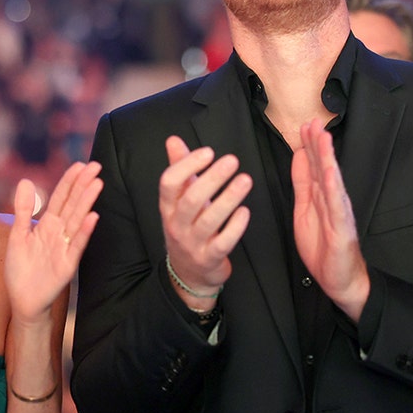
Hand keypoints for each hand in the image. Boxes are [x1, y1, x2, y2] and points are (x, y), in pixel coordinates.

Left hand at [6, 162, 102, 321]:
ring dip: (87, 202)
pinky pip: (77, 245)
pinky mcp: (67, 265)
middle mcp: (58, 233)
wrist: (23, 301)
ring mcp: (64, 248)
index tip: (80, 164)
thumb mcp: (17, 235)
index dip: (69, 181)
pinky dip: (85, 231)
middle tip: (96, 166)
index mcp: (46, 225)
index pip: (60, 197)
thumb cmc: (20, 269)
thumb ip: (23, 210)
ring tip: (97, 184)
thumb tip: (26, 180)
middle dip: (83, 185)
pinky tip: (93, 217)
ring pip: (77, 220)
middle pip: (72, 204)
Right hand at [159, 136, 251, 307]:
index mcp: (167, 207)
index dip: (187, 165)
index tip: (208, 152)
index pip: (169, 183)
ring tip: (245, 180)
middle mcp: (176, 224)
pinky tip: (245, 211)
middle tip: (233, 161)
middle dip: (212, 178)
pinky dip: (235, 226)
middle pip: (191, 199)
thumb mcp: (179, 200)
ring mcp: (192, 243)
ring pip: (208, 220)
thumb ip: (179, 169)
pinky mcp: (209, 258)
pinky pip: (222, 242)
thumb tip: (173, 140)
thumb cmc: (187, 227)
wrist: (189, 273)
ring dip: (228, 198)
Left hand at [291, 123, 368, 321]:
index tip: (304, 125)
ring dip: (327, 158)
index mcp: (320, 196)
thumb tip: (300, 157)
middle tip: (313, 122)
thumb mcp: (304, 209)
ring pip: (332, 181)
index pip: (314, 166)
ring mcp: (339, 213)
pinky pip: (337, 206)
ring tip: (323, 138)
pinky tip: (331, 172)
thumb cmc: (323, 246)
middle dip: (318, 144)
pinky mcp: (343, 228)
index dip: (309, 146)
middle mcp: (332, 200)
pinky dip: (334, 188)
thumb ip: (302, 184)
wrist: (339, 279)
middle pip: (324, 167)